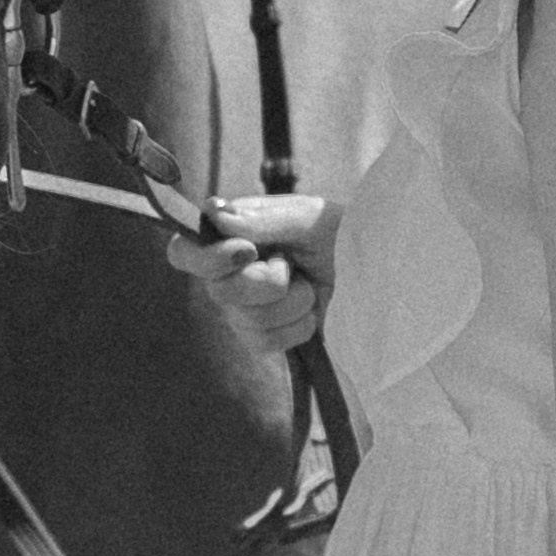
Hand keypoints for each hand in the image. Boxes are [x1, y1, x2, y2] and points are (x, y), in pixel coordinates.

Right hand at [166, 193, 340, 354]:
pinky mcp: (263, 337)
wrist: (373, 270)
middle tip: (294, 266)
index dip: (206, 259)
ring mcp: (242, 309)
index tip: (247, 251)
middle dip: (268, 282)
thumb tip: (212, 212)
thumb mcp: (306, 217)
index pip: (182, 253)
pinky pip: (265, 343)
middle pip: (220, 292)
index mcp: (230, 235)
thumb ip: (260, 218)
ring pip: (247, 321)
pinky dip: (297, 327)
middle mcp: (228, 273)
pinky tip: (311, 312)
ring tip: (309, 286)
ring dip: (292, 303)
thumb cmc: (337, 233)